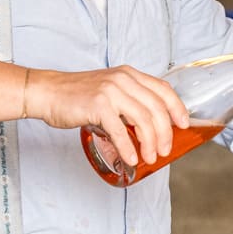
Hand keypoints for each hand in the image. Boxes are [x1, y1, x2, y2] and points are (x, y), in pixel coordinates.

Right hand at [29, 67, 188, 168]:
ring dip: (150, 142)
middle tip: (165, 150)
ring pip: (143, 119)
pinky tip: (132, 158)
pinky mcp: (98, 105)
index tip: (184, 124)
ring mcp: (111, 91)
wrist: (48, 92)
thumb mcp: (110, 91)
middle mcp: (123, 79)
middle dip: (165, 132)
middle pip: (156, 107)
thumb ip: (129, 102)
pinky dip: (128, 147)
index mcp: (129, 75)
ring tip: (150, 157)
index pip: (163, 89)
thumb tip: (149, 128)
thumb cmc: (78, 96)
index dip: (177, 107)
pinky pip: (120, 130)